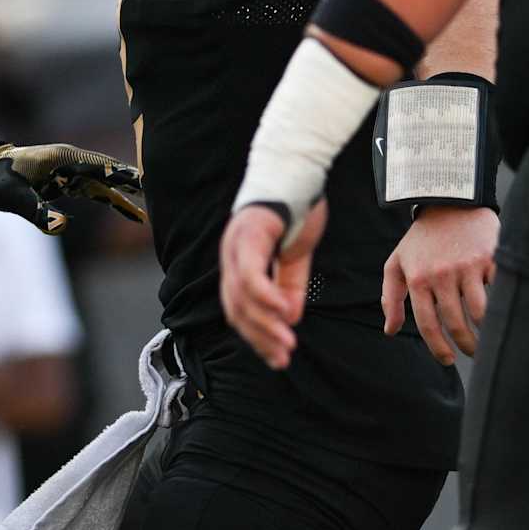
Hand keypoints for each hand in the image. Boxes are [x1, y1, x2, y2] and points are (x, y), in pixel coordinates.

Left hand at [0, 142, 144, 234]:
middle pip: (110, 172)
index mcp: (63, 158)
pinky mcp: (66, 181)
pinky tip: (131, 213)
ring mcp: (69, 170)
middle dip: (134, 182)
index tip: (148, 181)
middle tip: (165, 190)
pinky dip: (114, 201)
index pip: (101, 168)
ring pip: (107, 183)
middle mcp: (70, 160)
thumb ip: (38, 212)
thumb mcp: (14, 199)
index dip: (124, 175)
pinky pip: (96, 191)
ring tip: (156, 206)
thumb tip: (62, 227)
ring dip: (128, 194)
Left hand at [220, 200, 326, 369]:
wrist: (298, 171)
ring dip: (264, 324)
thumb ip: (289, 285)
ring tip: (286, 343)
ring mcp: (235, 245)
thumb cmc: (295, 209)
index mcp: (238, 261)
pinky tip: (283, 314)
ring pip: (242, 297)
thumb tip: (288, 319)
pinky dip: (265, 298)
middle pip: (236, 309)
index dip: (256, 336)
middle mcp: (230, 255)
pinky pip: (252, 275)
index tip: (277, 357)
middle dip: (260, 338)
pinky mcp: (248, 236)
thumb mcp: (295, 256)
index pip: (239, 309)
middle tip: (282, 358)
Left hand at [382, 205, 497, 363]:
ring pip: (481, 312)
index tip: (447, 359)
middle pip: (456, 322)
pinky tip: (501, 313)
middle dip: (465, 344)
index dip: (439, 347)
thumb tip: (390, 330)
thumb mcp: (396, 263)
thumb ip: (390, 297)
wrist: (449, 201)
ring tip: (487, 340)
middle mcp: (441, 274)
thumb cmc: (422, 238)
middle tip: (471, 352)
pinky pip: (499, 290)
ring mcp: (467, 266)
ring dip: (485, 332)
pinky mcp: (490, 258)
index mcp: (418, 278)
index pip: (428, 323)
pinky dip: (501, 304)